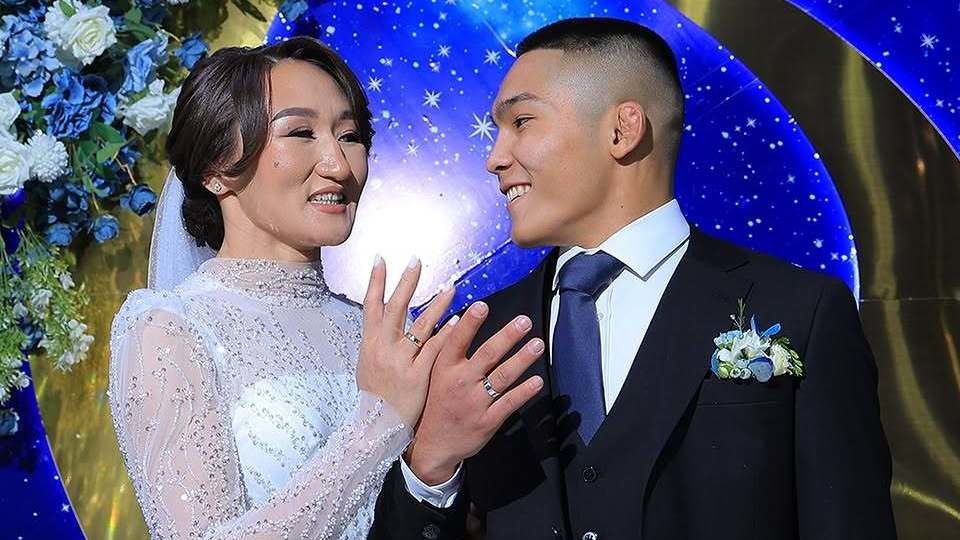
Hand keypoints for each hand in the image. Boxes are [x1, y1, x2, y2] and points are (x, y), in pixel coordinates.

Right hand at [357, 256, 455, 426]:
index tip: (380, 258)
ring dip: (438, 304)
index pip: (371, 305)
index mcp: (369, 343)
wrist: (376, 426)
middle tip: (417, 260)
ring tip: (452, 287)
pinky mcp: (418, 376)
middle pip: (396, 308)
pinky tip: (460, 320)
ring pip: (421, 326)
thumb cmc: (374, 395)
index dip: (375, 281)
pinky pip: (436, 349)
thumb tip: (381, 321)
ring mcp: (400, 362)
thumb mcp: (367, 365)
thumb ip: (377, 342)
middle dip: (406, 283)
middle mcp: (383, 348)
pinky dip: (447, 333)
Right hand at [405, 301, 544, 483]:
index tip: (482, 306)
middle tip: (524, 322)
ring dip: (522, 359)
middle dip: (508, 336)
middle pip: (487, 355)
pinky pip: (509, 402)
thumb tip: (458, 319)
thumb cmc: (435, 404)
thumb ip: (445, 349)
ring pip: (502, 376)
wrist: (432, 446)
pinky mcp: (488, 420)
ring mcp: (475, 402)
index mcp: (445, 369)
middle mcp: (460, 382)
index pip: (457, 341)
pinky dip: (524, 391)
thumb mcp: (433, 375)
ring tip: (537, 344)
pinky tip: (537, 380)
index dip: (469, 323)